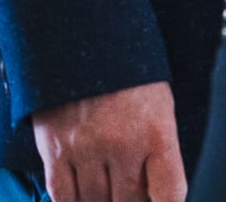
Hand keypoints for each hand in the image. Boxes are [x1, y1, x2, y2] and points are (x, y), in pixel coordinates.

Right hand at [32, 80, 185, 201]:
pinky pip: (63, 197)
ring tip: (107, 195)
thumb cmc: (128, 74)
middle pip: (129, 201)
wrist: (83, 39)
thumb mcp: (158, 103)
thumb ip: (159, 146)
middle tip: (130, 195)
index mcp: (158, 130)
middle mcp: (123, 144)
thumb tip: (155, 189)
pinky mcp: (55, 151)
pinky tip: (81, 200)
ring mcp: (87, 149)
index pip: (170, 193)